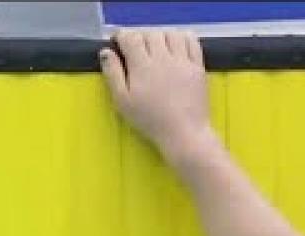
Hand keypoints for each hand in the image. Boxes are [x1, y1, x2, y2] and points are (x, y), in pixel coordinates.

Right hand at [99, 29, 212, 158]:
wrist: (184, 133)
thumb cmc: (150, 120)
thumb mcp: (123, 101)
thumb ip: (113, 73)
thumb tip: (106, 51)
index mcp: (142, 65)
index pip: (130, 37)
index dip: (121, 36)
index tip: (119, 44)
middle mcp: (163, 58)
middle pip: (150, 33)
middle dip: (141, 37)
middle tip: (138, 51)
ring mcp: (183, 61)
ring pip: (171, 33)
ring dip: (162, 36)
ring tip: (158, 48)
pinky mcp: (198, 67)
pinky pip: (192, 41)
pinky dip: (183, 38)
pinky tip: (177, 46)